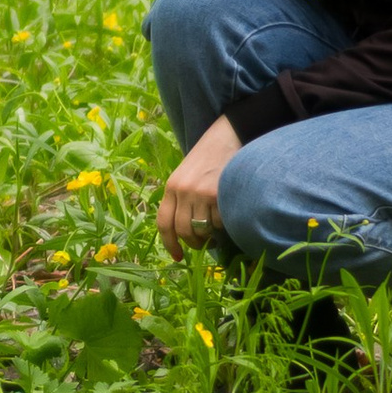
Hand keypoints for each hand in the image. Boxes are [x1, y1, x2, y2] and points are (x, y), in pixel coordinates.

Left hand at [159, 114, 241, 255]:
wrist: (227, 135)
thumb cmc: (209, 157)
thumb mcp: (186, 175)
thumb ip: (182, 198)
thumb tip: (185, 232)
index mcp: (171, 186)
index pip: (164, 223)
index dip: (169, 244)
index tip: (178, 257)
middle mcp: (183, 191)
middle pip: (183, 230)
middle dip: (194, 243)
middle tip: (203, 245)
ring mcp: (200, 193)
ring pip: (202, 229)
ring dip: (210, 235)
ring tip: (216, 230)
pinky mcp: (218, 194)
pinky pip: (219, 221)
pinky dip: (223, 224)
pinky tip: (226, 215)